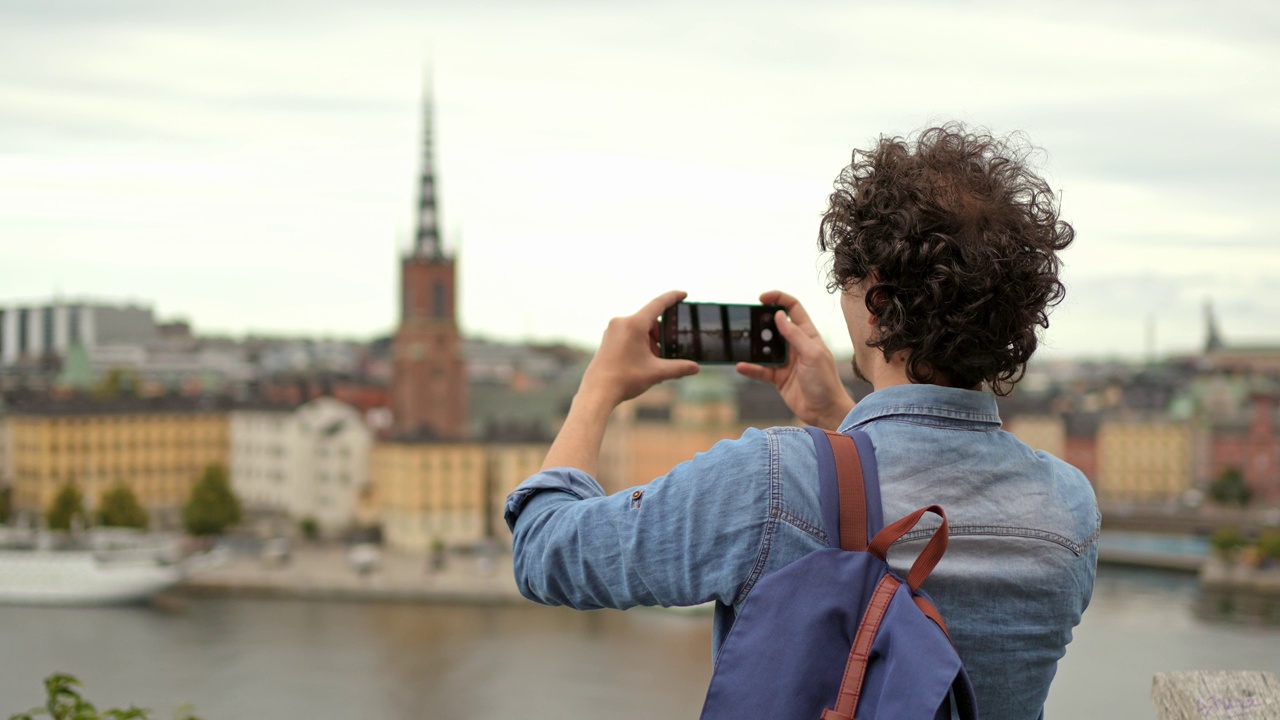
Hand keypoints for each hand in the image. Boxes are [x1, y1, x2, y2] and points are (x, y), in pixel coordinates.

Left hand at [578, 290, 699, 408]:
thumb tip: (696, 368)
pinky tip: (641, 362)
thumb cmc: (625, 379)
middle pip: (650, 322)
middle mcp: (622, 322)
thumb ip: (679, 368)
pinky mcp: (608, 338)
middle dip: (661, 337)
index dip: (673, 298)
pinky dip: (640, 344)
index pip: (658, 304)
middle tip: (666, 355)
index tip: (684, 294)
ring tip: (652, 363)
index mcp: (634, 324)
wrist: (597, 392)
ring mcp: (613, 330)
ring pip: (640, 329)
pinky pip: (630, 334)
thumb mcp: (657, 373)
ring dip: (650, 342)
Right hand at [736, 290, 853, 429]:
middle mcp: (796, 345)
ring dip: (754, 345)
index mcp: (808, 335)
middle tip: (747, 322)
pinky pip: (761, 370)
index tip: (761, 298)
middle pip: (775, 326)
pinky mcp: (778, 378)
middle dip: (761, 321)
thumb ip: (795, 335)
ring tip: (742, 343)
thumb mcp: (812, 355)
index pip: (793, 309)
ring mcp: (786, 361)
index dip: (778, 299)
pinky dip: (751, 368)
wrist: (825, 412)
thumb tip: (780, 315)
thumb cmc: (825, 382)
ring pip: (765, 348)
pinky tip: (741, 366)